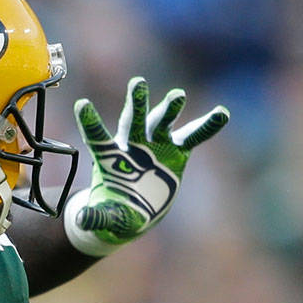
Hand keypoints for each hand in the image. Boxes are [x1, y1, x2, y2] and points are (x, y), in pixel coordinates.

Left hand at [65, 78, 228, 255]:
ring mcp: (155, 147)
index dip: (90, 121)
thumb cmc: (115, 210)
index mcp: (108, 157)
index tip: (81, 104)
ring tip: (178, 95)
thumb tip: (81, 219)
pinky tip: (221, 114)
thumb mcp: (106, 216)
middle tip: (138, 83)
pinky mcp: (177, 154)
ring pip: (162, 123)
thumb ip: (95, 216)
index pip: (96, 136)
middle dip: (137, 103)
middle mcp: (131, 145)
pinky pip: (193, 137)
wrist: (136, 212)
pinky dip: (206, 126)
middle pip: (133, 120)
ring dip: (169, 108)